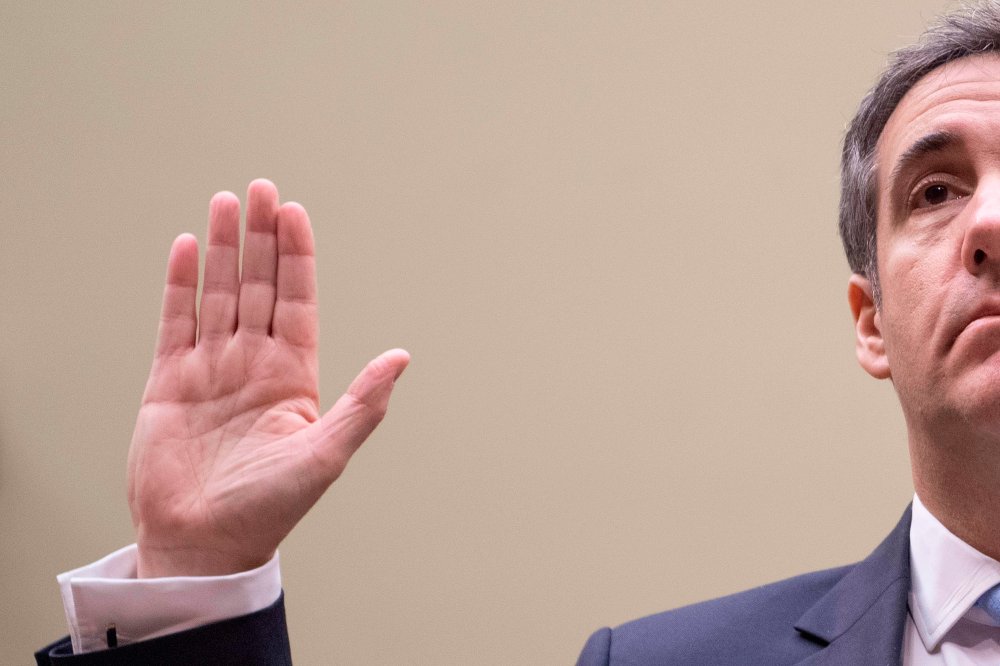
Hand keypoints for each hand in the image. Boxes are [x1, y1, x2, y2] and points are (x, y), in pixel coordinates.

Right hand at [127, 179, 408, 576]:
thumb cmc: (268, 508)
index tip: (295, 212)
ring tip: (226, 202)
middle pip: (259, 285)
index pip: (298, 300)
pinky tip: (188, 248)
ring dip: (224, 248)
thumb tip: (403, 356)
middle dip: (262, 237)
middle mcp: (253, 363)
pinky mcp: (170, 380)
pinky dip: (181, 284)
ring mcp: (211, 368)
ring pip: (219, 293)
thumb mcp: (325, 455)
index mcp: (293, 375)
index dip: (297, 256)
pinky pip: (176, 321)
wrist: (202, 543)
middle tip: (261, 189)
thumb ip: (363, 404)